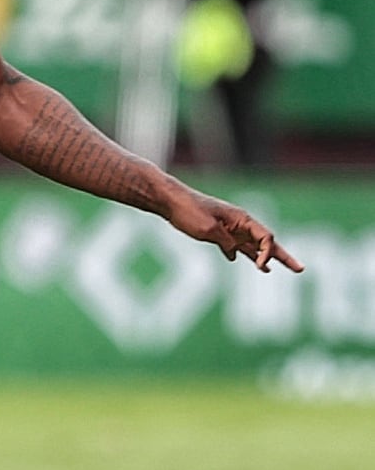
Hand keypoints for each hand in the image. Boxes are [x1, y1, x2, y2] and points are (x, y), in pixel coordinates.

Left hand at [163, 187, 301, 273]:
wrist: (168, 200)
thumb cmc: (189, 211)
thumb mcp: (209, 230)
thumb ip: (226, 242)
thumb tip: (234, 253)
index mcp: (242, 219)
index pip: (266, 238)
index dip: (267, 253)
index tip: (260, 267)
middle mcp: (239, 223)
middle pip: (266, 242)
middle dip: (283, 256)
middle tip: (301, 269)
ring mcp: (229, 228)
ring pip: (251, 245)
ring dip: (265, 257)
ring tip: (275, 269)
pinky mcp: (217, 231)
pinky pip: (236, 245)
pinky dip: (244, 254)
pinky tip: (251, 263)